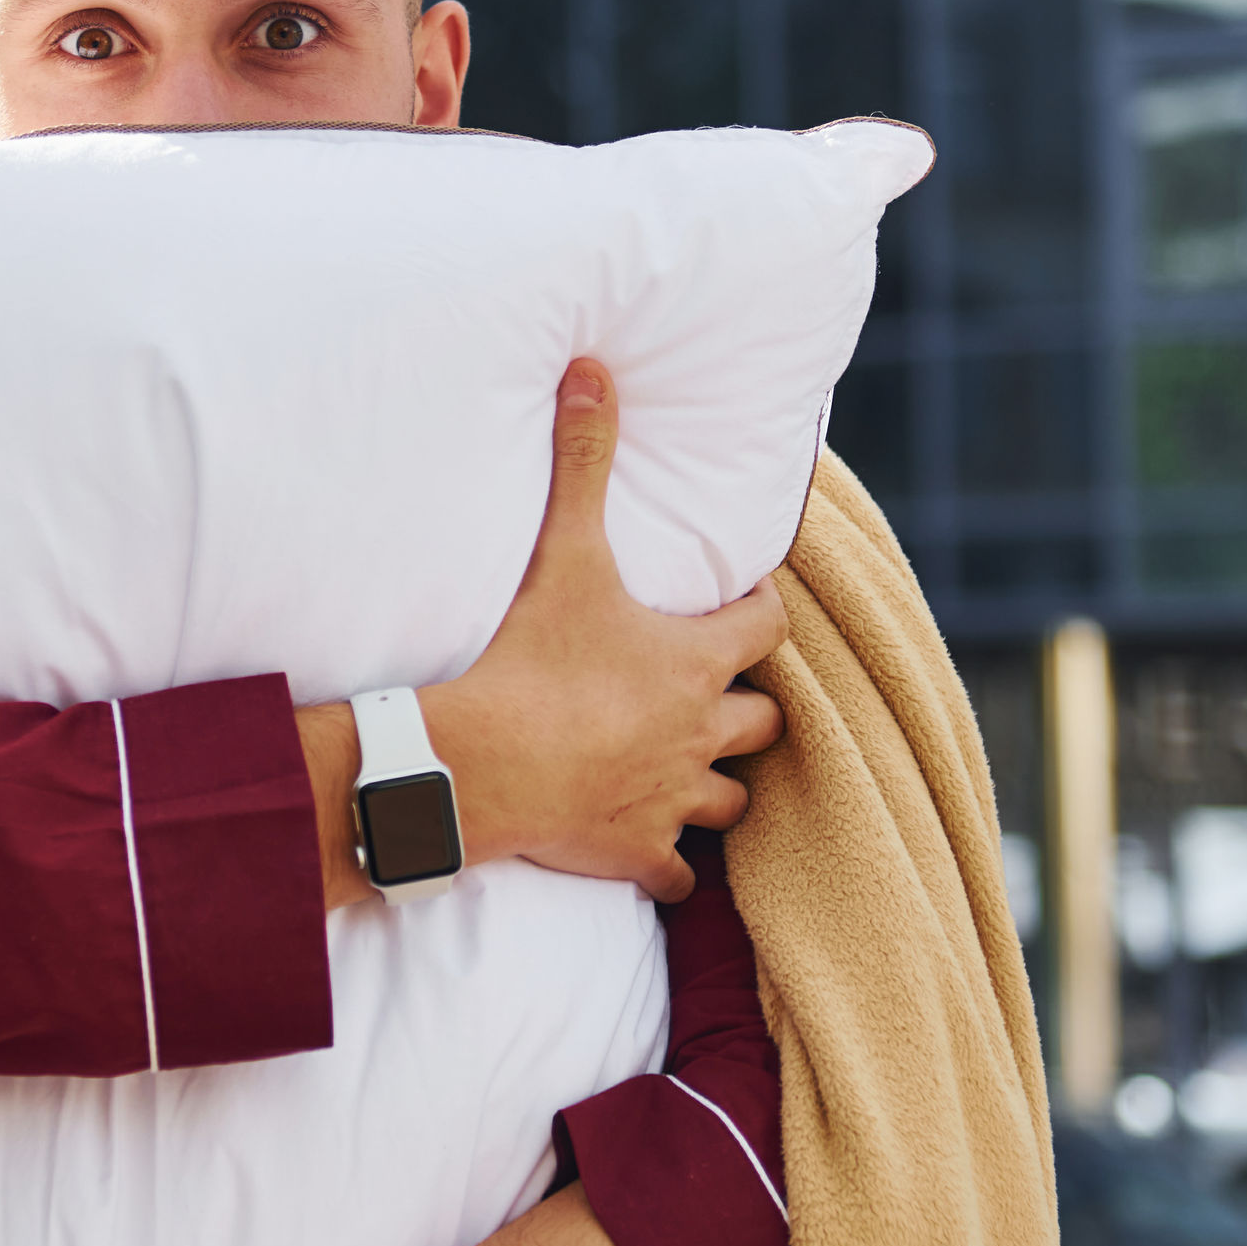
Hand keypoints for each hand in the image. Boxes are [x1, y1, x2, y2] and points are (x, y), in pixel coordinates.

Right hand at [397, 358, 786, 903]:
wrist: (479, 765)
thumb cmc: (528, 656)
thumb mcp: (563, 551)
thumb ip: (583, 459)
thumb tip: (594, 367)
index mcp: (695, 661)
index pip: (767, 628)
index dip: (760, 612)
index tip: (745, 606)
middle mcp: (699, 732)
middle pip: (764, 723)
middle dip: (748, 708)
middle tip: (713, 692)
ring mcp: (671, 800)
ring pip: (732, 802)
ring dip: (716, 785)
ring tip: (687, 769)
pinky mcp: (635, 854)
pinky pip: (680, 878)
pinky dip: (671, 866)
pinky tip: (649, 852)